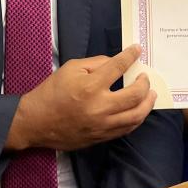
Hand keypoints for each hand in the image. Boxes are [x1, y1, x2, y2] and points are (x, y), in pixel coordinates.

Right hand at [8, 45, 156, 151]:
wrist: (37, 122)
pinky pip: (127, 128)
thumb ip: (96, 63)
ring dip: (147, 103)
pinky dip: (136, 118)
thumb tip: (116, 62)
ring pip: (136, 115)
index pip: (118, 67)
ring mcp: (102, 125)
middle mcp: (100, 107)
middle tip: (145, 77)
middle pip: (135, 95)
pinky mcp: (102, 137)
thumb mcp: (70, 68)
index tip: (137, 50)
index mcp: (90, 86)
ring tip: (151, 94)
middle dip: (145, 83)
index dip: (130, 56)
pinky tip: (139, 110)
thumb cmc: (52, 92)